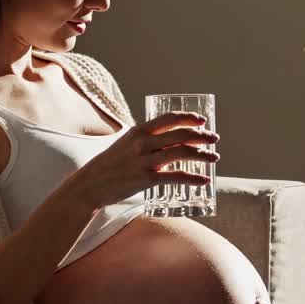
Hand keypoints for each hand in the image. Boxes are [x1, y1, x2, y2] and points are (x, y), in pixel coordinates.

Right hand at [67, 111, 219, 209]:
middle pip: (180, 135)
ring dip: (202, 155)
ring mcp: (144, 161)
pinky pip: (175, 177)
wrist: (90, 185)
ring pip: (181, 153)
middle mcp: (143, 143)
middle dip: (202, 136)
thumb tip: (168, 143)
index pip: (169, 119)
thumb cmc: (110, 165)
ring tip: (214, 158)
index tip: (203, 121)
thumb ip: (145, 141)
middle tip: (214, 140)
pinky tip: (204, 180)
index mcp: (139, 131)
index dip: (189, 118)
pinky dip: (193, 178)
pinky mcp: (146, 180)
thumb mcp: (126, 144)